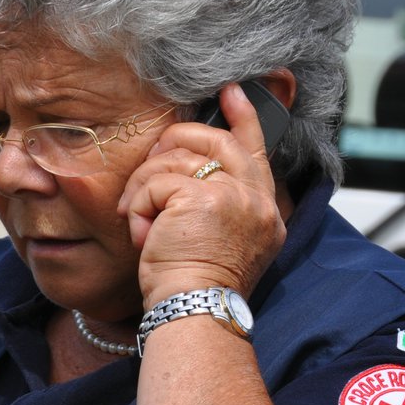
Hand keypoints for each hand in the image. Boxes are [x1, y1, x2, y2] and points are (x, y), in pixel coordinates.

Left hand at [119, 82, 285, 306]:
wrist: (197, 312)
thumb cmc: (201, 288)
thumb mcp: (225, 244)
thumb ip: (223, 206)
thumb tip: (191, 170)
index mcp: (265, 213)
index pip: (257, 151)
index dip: (244, 117)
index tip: (232, 92)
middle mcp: (255, 200)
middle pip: (215, 140)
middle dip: (177, 138)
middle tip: (154, 156)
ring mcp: (231, 195)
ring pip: (175, 161)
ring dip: (146, 188)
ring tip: (141, 222)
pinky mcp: (199, 197)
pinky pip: (155, 183)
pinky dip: (139, 206)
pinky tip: (143, 233)